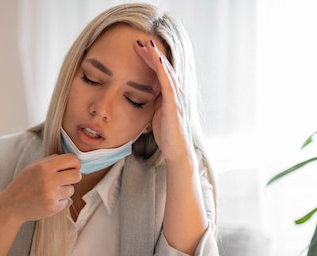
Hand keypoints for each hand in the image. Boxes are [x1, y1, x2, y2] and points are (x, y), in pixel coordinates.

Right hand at [0, 153, 80, 222]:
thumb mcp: (33, 167)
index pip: (72, 159)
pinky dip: (59, 201)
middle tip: (65, 179)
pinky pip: (66, 201)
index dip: (75, 163)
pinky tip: (47, 200)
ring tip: (51, 191)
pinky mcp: (52, 207)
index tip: (73, 167)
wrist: (11, 205)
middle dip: (73, 177)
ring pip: (71, 189)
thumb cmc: (23, 184)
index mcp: (44, 167)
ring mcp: (51, 195)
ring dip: (64, 190)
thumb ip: (51, 161)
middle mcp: (48, 180)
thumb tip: (71, 160)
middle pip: (77, 175)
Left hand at [135, 39, 191, 163]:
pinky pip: (170, 87)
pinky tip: (159, 63)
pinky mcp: (175, 107)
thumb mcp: (155, 114)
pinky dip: (164, 73)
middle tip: (140, 42)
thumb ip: (152, 102)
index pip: (159, 72)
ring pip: (167, 74)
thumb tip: (141, 94)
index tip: (138, 49)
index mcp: (169, 95)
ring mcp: (177, 100)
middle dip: (152, 55)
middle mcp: (176, 94)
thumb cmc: (167, 134)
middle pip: (163, 69)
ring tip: (148, 46)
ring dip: (158, 59)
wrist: (177, 152)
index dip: (149, 60)